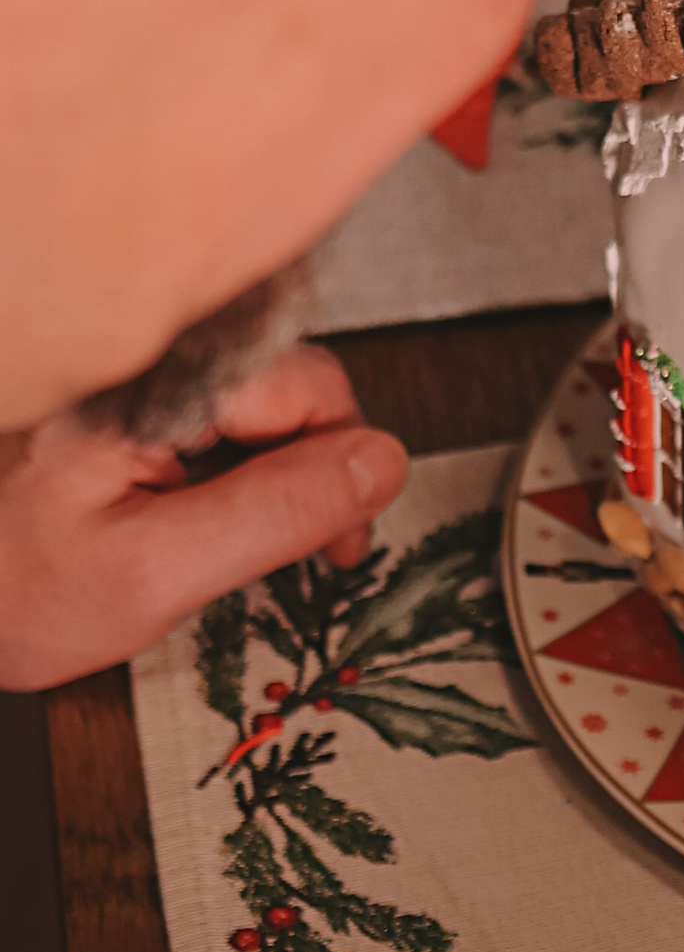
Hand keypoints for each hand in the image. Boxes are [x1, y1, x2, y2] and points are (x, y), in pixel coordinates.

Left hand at [0, 346, 406, 688]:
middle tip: (304, 547)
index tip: (340, 538)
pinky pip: (209, 410)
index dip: (345, 467)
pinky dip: (225, 463)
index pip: (309, 386)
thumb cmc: (11, 591)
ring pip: (254, 398)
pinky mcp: (119, 395)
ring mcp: (128, 374)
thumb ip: (276, 513)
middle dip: (313, 467)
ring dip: (271, 468)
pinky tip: (193, 511)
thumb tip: (378, 464)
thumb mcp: (157, 573)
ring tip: (232, 538)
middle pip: (288, 383)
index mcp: (148, 389)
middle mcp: (138, 361)